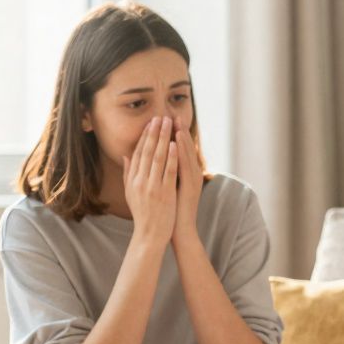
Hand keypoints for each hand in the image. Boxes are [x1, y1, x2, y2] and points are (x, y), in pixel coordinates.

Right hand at [123, 116, 178, 245]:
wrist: (150, 234)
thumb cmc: (143, 214)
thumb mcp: (131, 192)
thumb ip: (128, 173)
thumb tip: (126, 155)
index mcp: (132, 179)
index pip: (138, 153)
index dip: (145, 137)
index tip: (151, 122)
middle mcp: (140, 180)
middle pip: (147, 151)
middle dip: (154, 132)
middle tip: (161, 116)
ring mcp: (152, 186)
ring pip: (157, 157)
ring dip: (163, 138)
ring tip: (169, 124)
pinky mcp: (164, 192)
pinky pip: (167, 171)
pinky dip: (170, 157)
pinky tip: (174, 144)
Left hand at [172, 118, 204, 242]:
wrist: (178, 229)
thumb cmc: (169, 210)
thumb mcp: (164, 188)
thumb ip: (160, 174)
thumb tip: (151, 160)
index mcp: (184, 174)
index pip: (177, 150)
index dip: (171, 134)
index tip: (163, 119)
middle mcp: (191, 174)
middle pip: (184, 148)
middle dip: (177, 130)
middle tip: (171, 113)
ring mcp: (192, 179)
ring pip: (186, 154)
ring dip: (181, 137)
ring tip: (175, 122)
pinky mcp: (190, 185)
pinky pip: (185, 165)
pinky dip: (181, 153)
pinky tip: (176, 142)